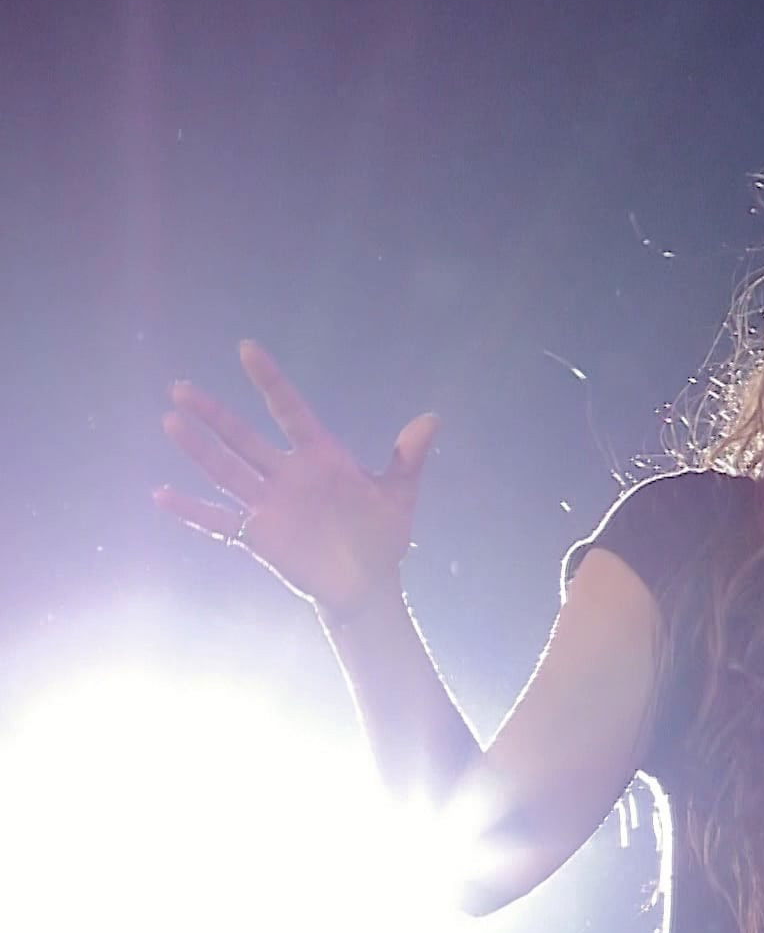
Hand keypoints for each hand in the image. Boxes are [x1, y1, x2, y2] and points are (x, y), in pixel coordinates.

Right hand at [154, 340, 439, 617]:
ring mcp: (269, 504)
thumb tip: (433, 418)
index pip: (290, 410)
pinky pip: (218, 521)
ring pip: (226, 471)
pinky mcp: (258, 535)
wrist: (368, 583)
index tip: (247, 349)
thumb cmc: (381, 534)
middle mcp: (288, 474)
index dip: (269, 381)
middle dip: (214, 414)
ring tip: (170, 421)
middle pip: (243, 438)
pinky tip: (161, 495)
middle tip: (181, 387)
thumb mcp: (398, 494)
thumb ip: (408, 457)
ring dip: (199, 450)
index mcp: (321, 457)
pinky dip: (191, 510)